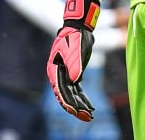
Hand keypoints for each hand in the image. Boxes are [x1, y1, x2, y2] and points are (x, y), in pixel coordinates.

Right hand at [47, 0, 100, 120]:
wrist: (80, 27)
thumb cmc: (75, 36)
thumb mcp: (75, 49)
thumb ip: (74, 65)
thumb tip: (74, 81)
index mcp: (54, 69)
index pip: (61, 90)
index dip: (68, 102)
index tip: (76, 111)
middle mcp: (58, 74)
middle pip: (66, 95)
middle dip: (75, 107)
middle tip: (86, 117)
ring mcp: (66, 74)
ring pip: (72, 94)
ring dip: (80, 105)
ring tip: (89, 115)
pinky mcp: (74, 73)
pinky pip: (77, 89)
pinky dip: (83, 97)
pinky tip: (89, 106)